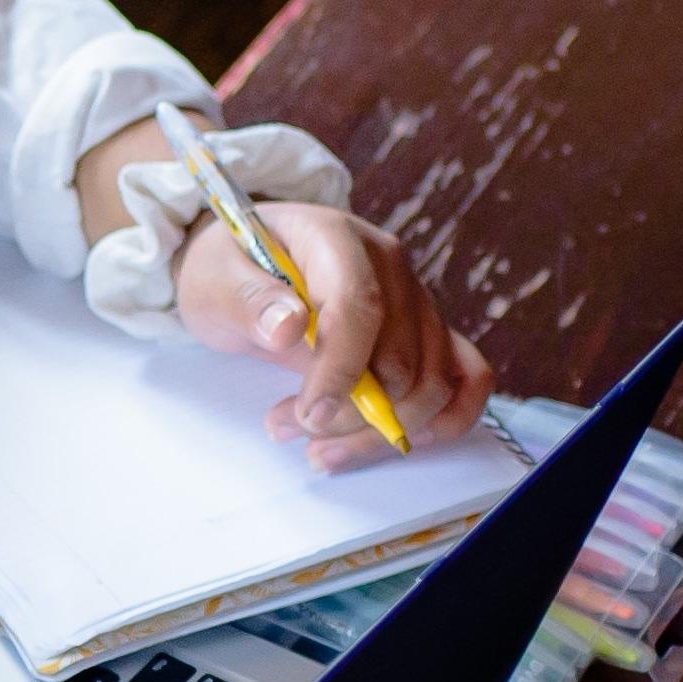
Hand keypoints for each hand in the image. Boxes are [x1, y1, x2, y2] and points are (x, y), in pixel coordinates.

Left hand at [176, 203, 491, 469]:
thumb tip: (287, 326)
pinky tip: (395, 441)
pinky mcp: (428, 333)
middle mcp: (390, 265)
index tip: (309, 415)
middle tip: (285, 427)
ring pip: (432, 383)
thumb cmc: (230, 271)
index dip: (341, 369)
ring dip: (379, 431)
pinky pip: (468, 379)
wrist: (247, 267)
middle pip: (401, 358)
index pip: (361, 304)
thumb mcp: (214, 279)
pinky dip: (442, 421)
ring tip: (313, 444)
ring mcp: (416, 299)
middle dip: (349, 413)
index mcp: (336, 237)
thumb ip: (246, 300)